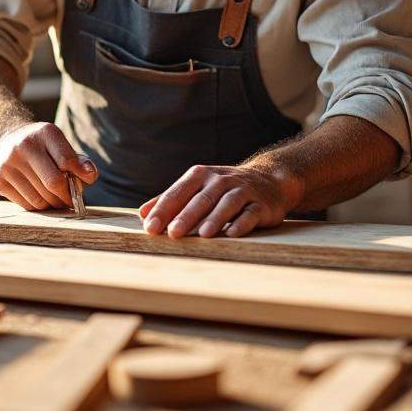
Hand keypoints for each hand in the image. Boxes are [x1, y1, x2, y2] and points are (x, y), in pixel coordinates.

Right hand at [0, 121, 98, 210]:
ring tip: (57, 201)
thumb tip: (90, 175)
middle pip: (54, 183)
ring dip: (53, 205)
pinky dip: (38, 207)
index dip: (79, 177)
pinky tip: (42, 200)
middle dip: (66, 196)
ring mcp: (8, 164)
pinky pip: (26, 205)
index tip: (81, 184)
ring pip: (40, 198)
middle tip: (70, 200)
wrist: (6, 139)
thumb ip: (79, 161)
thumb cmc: (42, 147)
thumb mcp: (60, 145)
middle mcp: (23, 146)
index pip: (67, 161)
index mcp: (44, 133)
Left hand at [139, 164, 302, 237]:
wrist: (269, 181)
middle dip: (186, 216)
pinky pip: (251, 213)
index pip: (178, 192)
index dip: (163, 210)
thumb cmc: (223, 189)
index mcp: (200, 176)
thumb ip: (171, 200)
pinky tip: (233, 234)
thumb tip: (143, 214)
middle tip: (172, 233)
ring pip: (227, 204)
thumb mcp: (197, 188)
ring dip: (215, 219)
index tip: (150, 228)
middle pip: (201, 199)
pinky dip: (242, 223)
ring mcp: (242, 191)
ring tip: (203, 235)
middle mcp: (221, 180)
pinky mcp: (261, 205)